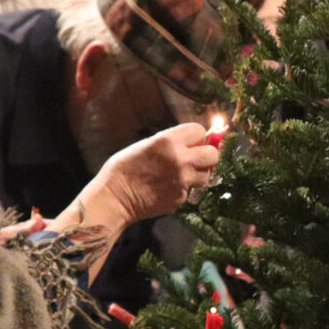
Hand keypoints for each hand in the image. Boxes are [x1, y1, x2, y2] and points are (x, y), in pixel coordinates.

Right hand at [91, 122, 221, 225]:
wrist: (115, 198)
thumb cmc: (123, 168)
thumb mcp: (145, 145)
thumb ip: (170, 142)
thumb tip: (190, 142)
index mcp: (168, 141)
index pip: (199, 130)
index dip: (196, 136)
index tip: (191, 141)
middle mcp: (180, 160)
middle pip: (213, 154)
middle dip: (206, 154)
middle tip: (196, 158)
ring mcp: (182, 181)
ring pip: (207, 174)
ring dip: (198, 173)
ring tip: (182, 174)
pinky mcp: (180, 198)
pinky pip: (191, 190)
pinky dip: (184, 188)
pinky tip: (168, 187)